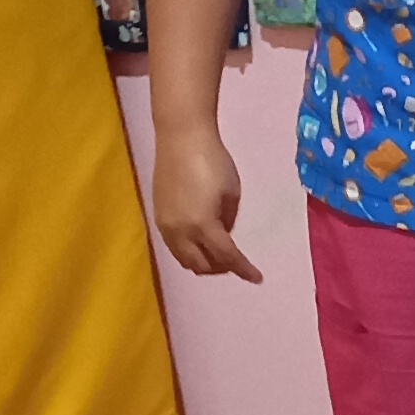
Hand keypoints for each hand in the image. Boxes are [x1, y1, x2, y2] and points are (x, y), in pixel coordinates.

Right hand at [152, 126, 261, 283]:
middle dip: (221, 268)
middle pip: (201, 265)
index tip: (257, 277)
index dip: (243, 269)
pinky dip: (188, 252)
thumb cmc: (212, 159)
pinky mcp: (158, 216)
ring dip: (202, 263)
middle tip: (235, 263)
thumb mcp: (231, 193)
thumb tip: (222, 234)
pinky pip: (173, 246)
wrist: (180, 137)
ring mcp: (166, 226)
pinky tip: (198, 242)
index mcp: (203, 225)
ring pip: (184, 259)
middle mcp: (181, 231)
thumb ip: (227, 220)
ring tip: (217, 256)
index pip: (227, 257)